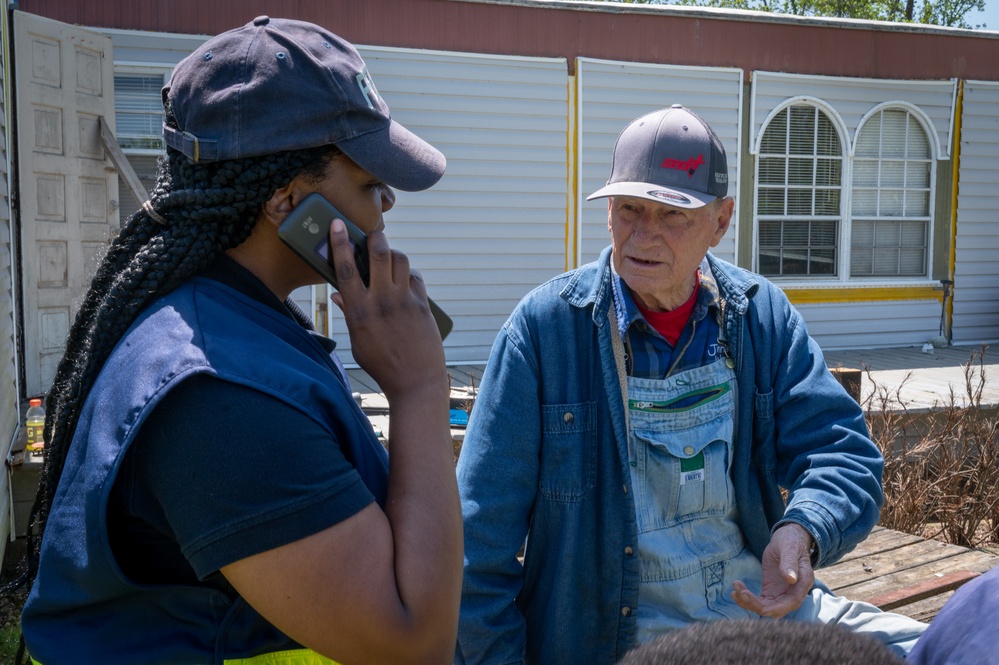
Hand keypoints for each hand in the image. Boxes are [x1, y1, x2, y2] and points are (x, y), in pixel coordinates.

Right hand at [328, 220, 445, 399]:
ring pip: (400, 259)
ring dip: (392, 254)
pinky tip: (404, 283)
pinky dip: (408, 275)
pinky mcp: (423, 304)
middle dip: (375, 237)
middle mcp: (382, 301)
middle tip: (372, 235)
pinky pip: (415, 277)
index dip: (340, 242)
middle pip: (379, 253)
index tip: (337, 224)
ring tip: (388, 261)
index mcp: (359, 311)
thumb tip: (339, 293)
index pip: (345, 268)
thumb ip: (350, 313)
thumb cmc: (382, 364)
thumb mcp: (358, 341)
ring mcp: (404, 300)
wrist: (416, 381)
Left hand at [732, 523, 814, 617]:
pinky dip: (747, 599)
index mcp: (802, 583)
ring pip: (766, 608)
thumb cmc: (791, 541)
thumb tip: (790, 578)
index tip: (760, 608)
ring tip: (734, 591)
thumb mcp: (790, 548)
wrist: (786, 540)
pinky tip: (735, 592)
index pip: (792, 602)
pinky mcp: (771, 591)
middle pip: (776, 609)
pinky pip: (760, 601)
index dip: (777, 608)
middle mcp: (793, 593)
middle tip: (740, 592)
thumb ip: (790, 562)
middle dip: (757, 605)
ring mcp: (781, 594)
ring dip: (749, 603)